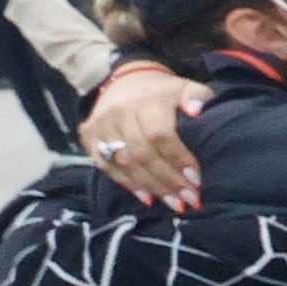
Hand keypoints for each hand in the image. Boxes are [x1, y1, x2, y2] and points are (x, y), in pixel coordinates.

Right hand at [82, 62, 211, 207]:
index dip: (178, 158)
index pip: (159, 134)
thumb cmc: (162, 93)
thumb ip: (197, 96)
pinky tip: (148, 197)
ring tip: (175, 203)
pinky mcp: (88, 136)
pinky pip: (106, 166)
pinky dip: (128, 184)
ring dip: (152, 187)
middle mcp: (119, 113)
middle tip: (190, 199)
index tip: (197, 179)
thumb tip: (198, 109)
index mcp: (144, 101)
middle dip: (169, 181)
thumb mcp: (183, 87)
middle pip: (142, 154)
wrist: (125, 82)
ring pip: (125, 163)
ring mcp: (100, 125)